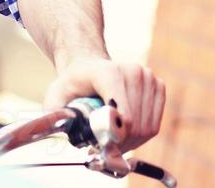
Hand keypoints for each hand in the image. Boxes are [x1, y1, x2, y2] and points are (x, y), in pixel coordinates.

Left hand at [43, 56, 165, 151]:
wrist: (90, 66)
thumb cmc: (74, 83)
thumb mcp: (57, 94)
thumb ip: (55, 112)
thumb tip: (64, 128)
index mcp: (108, 72)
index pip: (121, 113)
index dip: (113, 135)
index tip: (99, 145)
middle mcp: (133, 71)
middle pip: (134, 125)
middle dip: (119, 143)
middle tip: (103, 148)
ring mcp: (148, 77)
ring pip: (146, 127)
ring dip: (130, 142)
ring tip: (112, 141)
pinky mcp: (158, 86)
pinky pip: (154, 124)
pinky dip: (141, 136)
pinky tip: (125, 133)